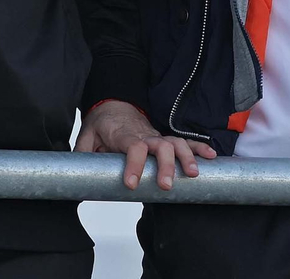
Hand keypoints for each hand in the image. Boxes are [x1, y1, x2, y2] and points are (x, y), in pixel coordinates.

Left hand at [75, 100, 215, 190]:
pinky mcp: (165, 138)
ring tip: (194, 174)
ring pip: (176, 143)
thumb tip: (77, 176)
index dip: (133, 164)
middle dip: (166, 165)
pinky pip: (185, 141)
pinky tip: (212, 157)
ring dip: (187, 157)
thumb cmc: (101, 123)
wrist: (114, 103)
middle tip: (166, 185)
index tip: (131, 184)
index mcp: (124, 135)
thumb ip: (83, 154)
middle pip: (160, 145)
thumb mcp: (86, 136)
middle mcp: (144, 134)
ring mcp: (157, 135)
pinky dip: (199, 147)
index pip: (132, 147)